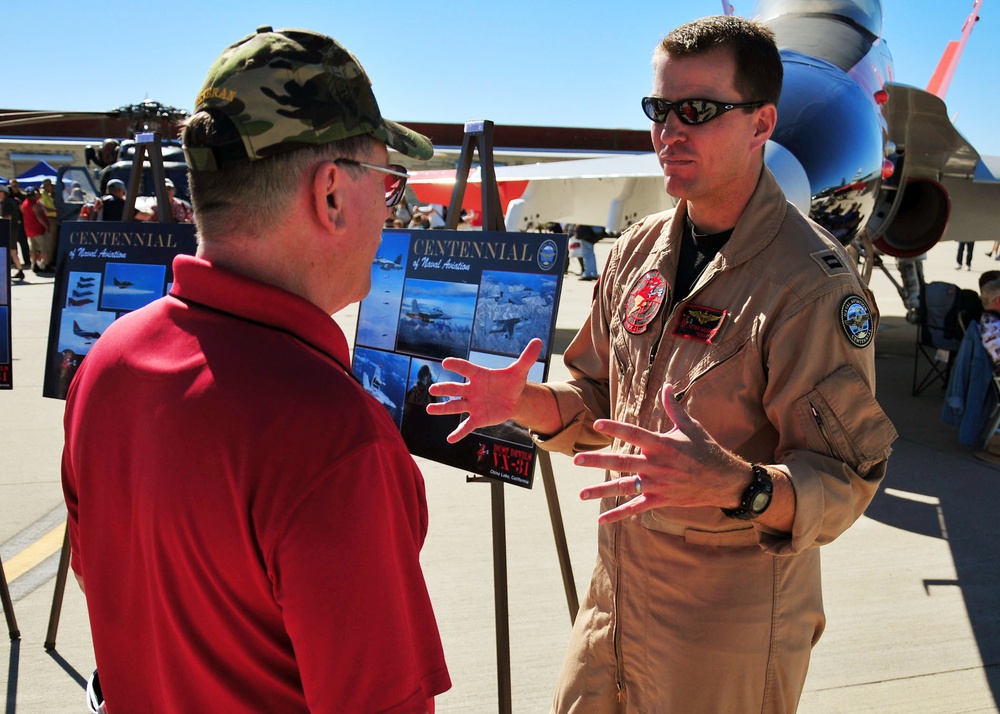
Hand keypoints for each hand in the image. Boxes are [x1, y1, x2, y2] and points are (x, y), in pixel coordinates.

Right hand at [427, 338, 542, 442]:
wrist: (513, 400)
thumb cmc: (511, 383)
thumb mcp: (520, 371)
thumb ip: (526, 357)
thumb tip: (538, 341)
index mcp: (479, 375)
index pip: (466, 368)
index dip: (457, 365)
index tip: (446, 362)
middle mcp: (472, 389)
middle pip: (455, 388)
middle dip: (444, 388)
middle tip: (433, 389)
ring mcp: (473, 404)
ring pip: (455, 406)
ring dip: (442, 408)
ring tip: (429, 409)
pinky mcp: (477, 418)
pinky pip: (466, 426)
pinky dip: (459, 433)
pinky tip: (450, 439)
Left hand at [575, 383, 747, 524]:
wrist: (724, 481)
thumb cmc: (706, 450)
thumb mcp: (691, 426)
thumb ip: (673, 408)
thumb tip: (667, 386)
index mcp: (662, 445)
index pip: (634, 434)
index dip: (615, 428)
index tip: (597, 424)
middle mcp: (657, 465)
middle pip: (622, 462)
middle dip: (598, 461)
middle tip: (576, 460)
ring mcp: (658, 484)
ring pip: (625, 487)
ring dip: (601, 490)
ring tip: (580, 493)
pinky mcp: (660, 499)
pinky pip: (636, 508)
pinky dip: (618, 514)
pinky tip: (601, 519)